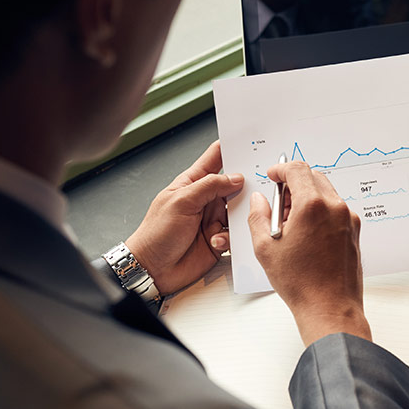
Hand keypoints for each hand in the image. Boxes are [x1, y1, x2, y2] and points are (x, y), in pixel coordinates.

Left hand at [125, 141, 242, 294]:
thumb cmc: (156, 234)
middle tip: (255, 185)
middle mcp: (205, 200)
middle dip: (246, 185)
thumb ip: (209, 186)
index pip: (214, 159)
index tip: (248, 141)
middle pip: (234, 185)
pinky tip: (216, 241)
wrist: (153, 268)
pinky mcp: (219, 239)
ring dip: (239, 216)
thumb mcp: (182, 202)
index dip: (230, 148)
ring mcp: (213, 219)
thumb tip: (235, 178)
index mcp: (192, 184)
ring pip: (239, 211)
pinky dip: (230, 238)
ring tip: (229, 222)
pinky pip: (236, 234)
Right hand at [248, 162, 370, 346]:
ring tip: (291, 224)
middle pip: (314, 178)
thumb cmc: (302, 283)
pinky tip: (307, 234)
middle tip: (278, 204)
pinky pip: (335, 210)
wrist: (330, 308)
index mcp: (313, 206)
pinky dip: (320, 212)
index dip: (281, 169)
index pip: (298, 169)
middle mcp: (335, 208)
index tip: (273, 175)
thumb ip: (258, 217)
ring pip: (326, 193)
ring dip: (307, 198)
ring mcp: (348, 220)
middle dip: (294, 184)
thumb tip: (259, 201)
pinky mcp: (354, 232)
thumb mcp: (265, 248)